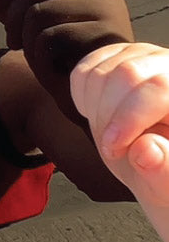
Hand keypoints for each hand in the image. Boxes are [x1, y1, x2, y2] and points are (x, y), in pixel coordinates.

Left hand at [0, 0, 132, 121]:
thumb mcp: (42, 33)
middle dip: (12, 14)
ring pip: (39, 12)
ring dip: (24, 39)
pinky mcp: (104, 35)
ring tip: (32, 57)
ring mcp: (107, 11)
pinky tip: (49, 68)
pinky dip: (39, 55)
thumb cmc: (68, 66)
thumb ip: (23, 12)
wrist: (99, 100)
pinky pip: (50, 36)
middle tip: (9, 42)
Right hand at [71, 42, 168, 206]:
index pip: (159, 86)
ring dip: (94, 112)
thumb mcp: (168, 184)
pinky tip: (101, 115)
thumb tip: (146, 149)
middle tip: (112, 148)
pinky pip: (84, 72)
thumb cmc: (165, 171)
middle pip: (125, 74)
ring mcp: (144, 57)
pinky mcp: (117, 58)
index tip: (114, 148)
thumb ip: (162, 170)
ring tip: (112, 134)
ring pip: (99, 72)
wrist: (155, 161)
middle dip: (107, 118)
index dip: (129, 118)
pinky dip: (82, 99)